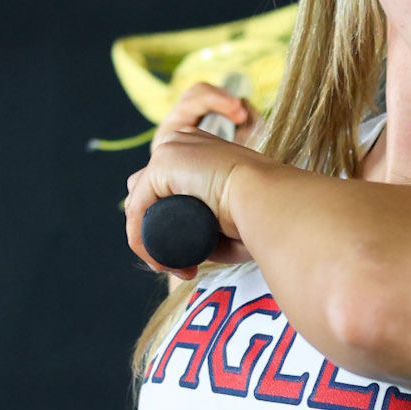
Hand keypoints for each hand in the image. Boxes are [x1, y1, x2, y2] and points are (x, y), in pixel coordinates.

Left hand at [124, 84, 262, 276]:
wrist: (272, 203)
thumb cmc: (262, 217)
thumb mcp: (226, 219)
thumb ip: (200, 226)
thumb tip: (181, 249)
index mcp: (200, 150)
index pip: (165, 187)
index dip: (168, 226)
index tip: (190, 262)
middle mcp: (182, 143)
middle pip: (146, 191)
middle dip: (155, 230)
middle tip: (178, 264)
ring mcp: (171, 149)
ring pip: (140, 202)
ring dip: (149, 239)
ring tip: (172, 266)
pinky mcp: (162, 163)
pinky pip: (138, 209)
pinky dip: (143, 240)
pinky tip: (161, 260)